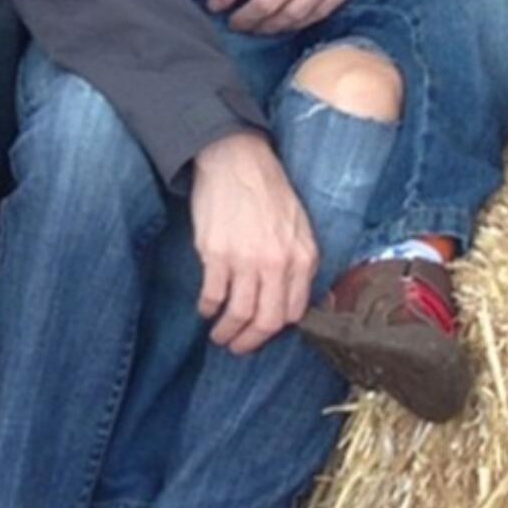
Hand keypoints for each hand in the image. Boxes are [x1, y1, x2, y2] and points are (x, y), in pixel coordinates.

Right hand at [190, 132, 317, 354]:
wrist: (236, 160)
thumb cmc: (268, 190)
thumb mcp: (299, 226)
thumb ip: (299, 262)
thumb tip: (289, 297)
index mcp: (302, 257)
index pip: (293, 312)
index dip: (276, 328)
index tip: (264, 332)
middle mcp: (276, 263)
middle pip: (266, 320)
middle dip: (251, 341)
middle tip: (239, 347)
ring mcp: (245, 260)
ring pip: (238, 313)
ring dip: (227, 331)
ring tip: (220, 335)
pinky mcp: (216, 253)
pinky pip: (213, 294)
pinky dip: (208, 308)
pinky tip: (205, 309)